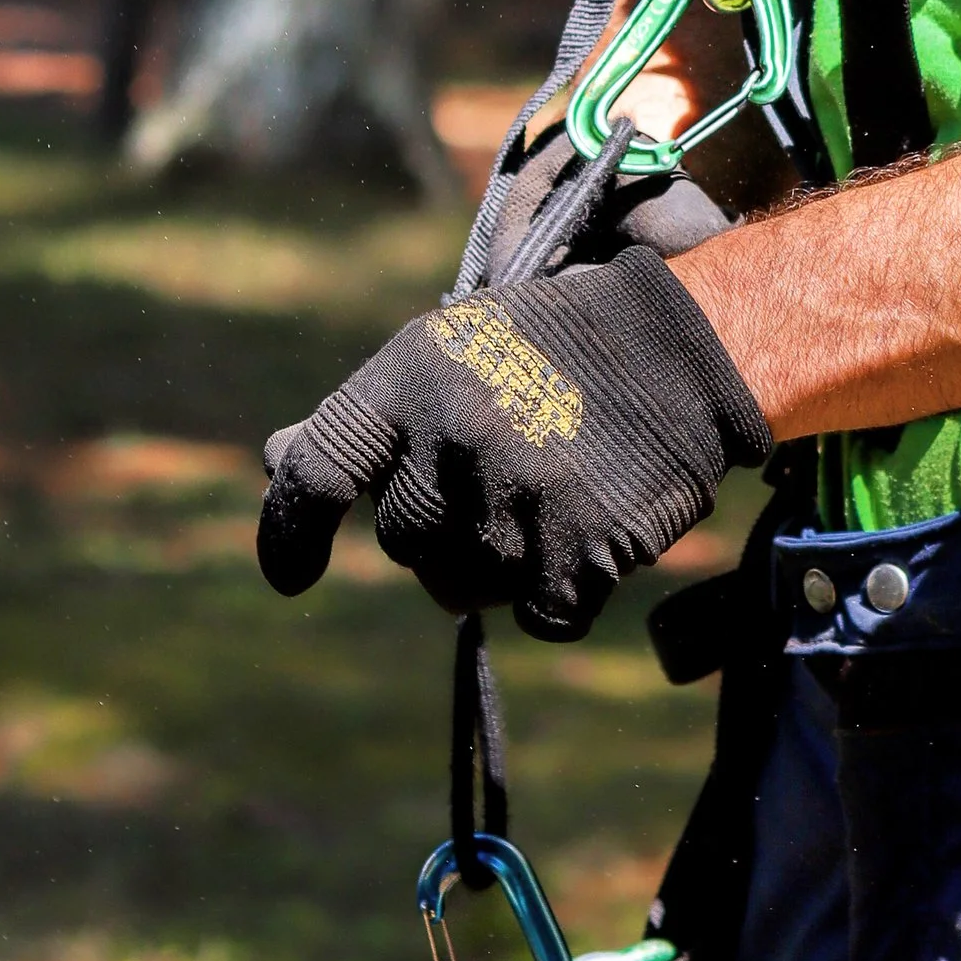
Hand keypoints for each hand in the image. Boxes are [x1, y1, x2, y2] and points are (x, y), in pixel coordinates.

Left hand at [256, 247, 768, 638]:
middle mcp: (452, 438)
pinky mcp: (578, 551)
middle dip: (445, 530)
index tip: (292, 577)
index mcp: (410, 377)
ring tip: (554, 495)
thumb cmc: (554, 344)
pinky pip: (540, 617)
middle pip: (406, 543)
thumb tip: (273, 459)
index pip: (316, 470)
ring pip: (468, 588)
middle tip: (507, 478)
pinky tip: (592, 532)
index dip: (289, 532)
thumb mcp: (451, 354)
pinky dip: (564, 592)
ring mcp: (515, 499)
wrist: (687, 342)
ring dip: (503, 563)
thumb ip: (368, 418)